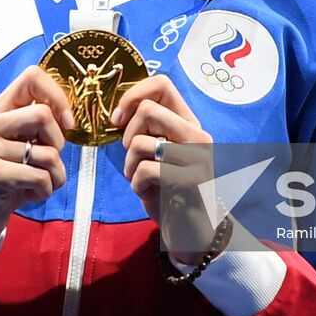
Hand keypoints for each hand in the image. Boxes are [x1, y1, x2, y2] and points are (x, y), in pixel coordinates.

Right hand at [0, 65, 75, 251]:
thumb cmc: (5, 178)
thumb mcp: (17, 145)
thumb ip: (37, 126)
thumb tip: (70, 117)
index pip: (31, 77)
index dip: (58, 96)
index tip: (67, 122)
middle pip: (43, 114)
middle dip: (58, 143)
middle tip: (48, 161)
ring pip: (49, 154)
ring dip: (55, 176)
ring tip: (39, 184)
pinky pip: (40, 178)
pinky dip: (45, 191)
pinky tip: (28, 194)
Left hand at [113, 76, 215, 263]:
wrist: (191, 232)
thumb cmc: (167, 190)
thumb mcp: (157, 153)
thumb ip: (147, 128)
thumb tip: (117, 111)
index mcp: (189, 122)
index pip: (162, 84)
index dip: (132, 96)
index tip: (118, 120)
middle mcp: (198, 135)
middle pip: (148, 110)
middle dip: (127, 136)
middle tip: (133, 158)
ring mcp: (198, 158)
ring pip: (140, 141)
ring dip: (130, 165)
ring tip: (141, 180)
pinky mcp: (192, 182)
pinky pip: (145, 170)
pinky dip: (137, 184)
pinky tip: (148, 194)